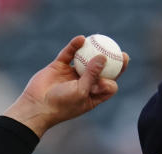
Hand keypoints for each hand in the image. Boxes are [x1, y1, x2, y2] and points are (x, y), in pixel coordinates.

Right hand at [3, 35, 129, 136]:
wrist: (37, 105)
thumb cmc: (63, 104)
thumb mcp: (81, 92)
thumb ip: (92, 76)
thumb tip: (103, 58)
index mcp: (92, 95)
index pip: (109, 83)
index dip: (117, 73)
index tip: (123, 61)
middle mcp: (83, 84)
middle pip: (100, 70)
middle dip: (110, 60)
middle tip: (118, 49)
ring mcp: (71, 75)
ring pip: (84, 60)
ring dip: (92, 50)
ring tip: (100, 39)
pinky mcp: (59, 66)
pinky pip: (69, 54)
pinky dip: (74, 46)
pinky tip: (81, 39)